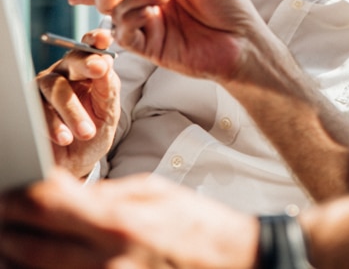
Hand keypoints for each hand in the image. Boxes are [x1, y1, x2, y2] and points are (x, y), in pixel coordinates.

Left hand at [0, 168, 257, 268]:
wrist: (230, 261)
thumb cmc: (194, 223)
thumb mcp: (151, 191)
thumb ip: (101, 194)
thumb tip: (56, 191)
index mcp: (118, 222)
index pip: (46, 204)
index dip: (17, 193)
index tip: (9, 184)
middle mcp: (105, 261)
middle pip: (27, 245)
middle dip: (7, 224)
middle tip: (3, 207)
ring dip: (15, 253)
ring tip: (14, 235)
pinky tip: (36, 259)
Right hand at [36, 28, 120, 177]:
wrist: (76, 162)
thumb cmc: (95, 131)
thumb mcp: (108, 111)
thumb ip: (108, 87)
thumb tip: (106, 63)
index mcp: (88, 69)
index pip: (90, 47)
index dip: (95, 39)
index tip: (103, 40)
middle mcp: (64, 73)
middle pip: (72, 60)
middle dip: (86, 63)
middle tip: (99, 69)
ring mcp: (44, 88)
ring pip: (55, 86)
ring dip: (72, 110)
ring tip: (86, 132)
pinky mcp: (29, 107)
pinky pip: (38, 109)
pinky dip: (53, 124)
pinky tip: (65, 137)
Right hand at [69, 0, 281, 81]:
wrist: (245, 42)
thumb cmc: (232, 8)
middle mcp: (152, 9)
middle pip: (110, 0)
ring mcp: (152, 30)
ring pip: (117, 16)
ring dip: (131, 1)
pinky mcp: (154, 50)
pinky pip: (128, 38)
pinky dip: (130, 22)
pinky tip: (150, 13)